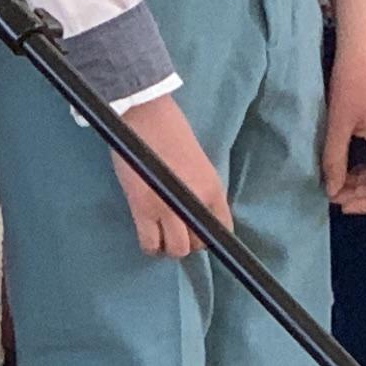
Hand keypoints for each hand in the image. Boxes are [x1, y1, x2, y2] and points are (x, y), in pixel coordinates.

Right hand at [114, 98, 226, 258]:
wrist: (147, 116)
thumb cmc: (172, 133)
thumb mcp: (199, 165)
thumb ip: (200, 191)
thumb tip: (195, 214)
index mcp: (213, 190)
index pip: (222, 229)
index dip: (208, 236)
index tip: (196, 232)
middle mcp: (195, 202)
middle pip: (198, 244)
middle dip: (187, 241)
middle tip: (174, 230)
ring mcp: (169, 208)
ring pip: (176, 249)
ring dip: (168, 246)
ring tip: (160, 233)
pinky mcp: (144, 208)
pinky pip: (150, 243)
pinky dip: (150, 246)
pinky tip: (148, 235)